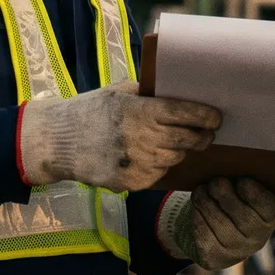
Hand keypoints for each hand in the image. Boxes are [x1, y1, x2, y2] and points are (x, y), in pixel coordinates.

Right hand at [19, 81, 219, 190]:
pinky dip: (158, 166)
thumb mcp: (119, 92)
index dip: (207, 117)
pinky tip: (145, 157)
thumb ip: (149, 95)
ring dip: (177, 151)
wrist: (58, 141)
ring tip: (167, 143)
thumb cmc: (91, 110)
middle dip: (201, 137)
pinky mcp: (132, 182)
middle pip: (189, 140)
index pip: (186, 114)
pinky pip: (158, 174)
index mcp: (141, 110)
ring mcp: (138, 163)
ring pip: (175, 159)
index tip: (217, 118)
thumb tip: (180, 94)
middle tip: (205, 134)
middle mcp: (143, 138)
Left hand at [159, 177, 274, 270]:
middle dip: (223, 192)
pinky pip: (203, 234)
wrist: (221, 232)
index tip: (241, 180)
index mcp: (269, 217)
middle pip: (240, 214)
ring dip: (205, 201)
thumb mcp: (244, 188)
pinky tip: (198, 208)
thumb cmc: (235, 200)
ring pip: (217, 222)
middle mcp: (256, 239)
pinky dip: (197, 216)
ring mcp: (236, 251)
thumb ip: (242, 178)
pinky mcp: (215, 258)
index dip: (252, 191)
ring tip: (201, 191)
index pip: (265, 205)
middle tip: (215, 181)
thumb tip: (230, 163)